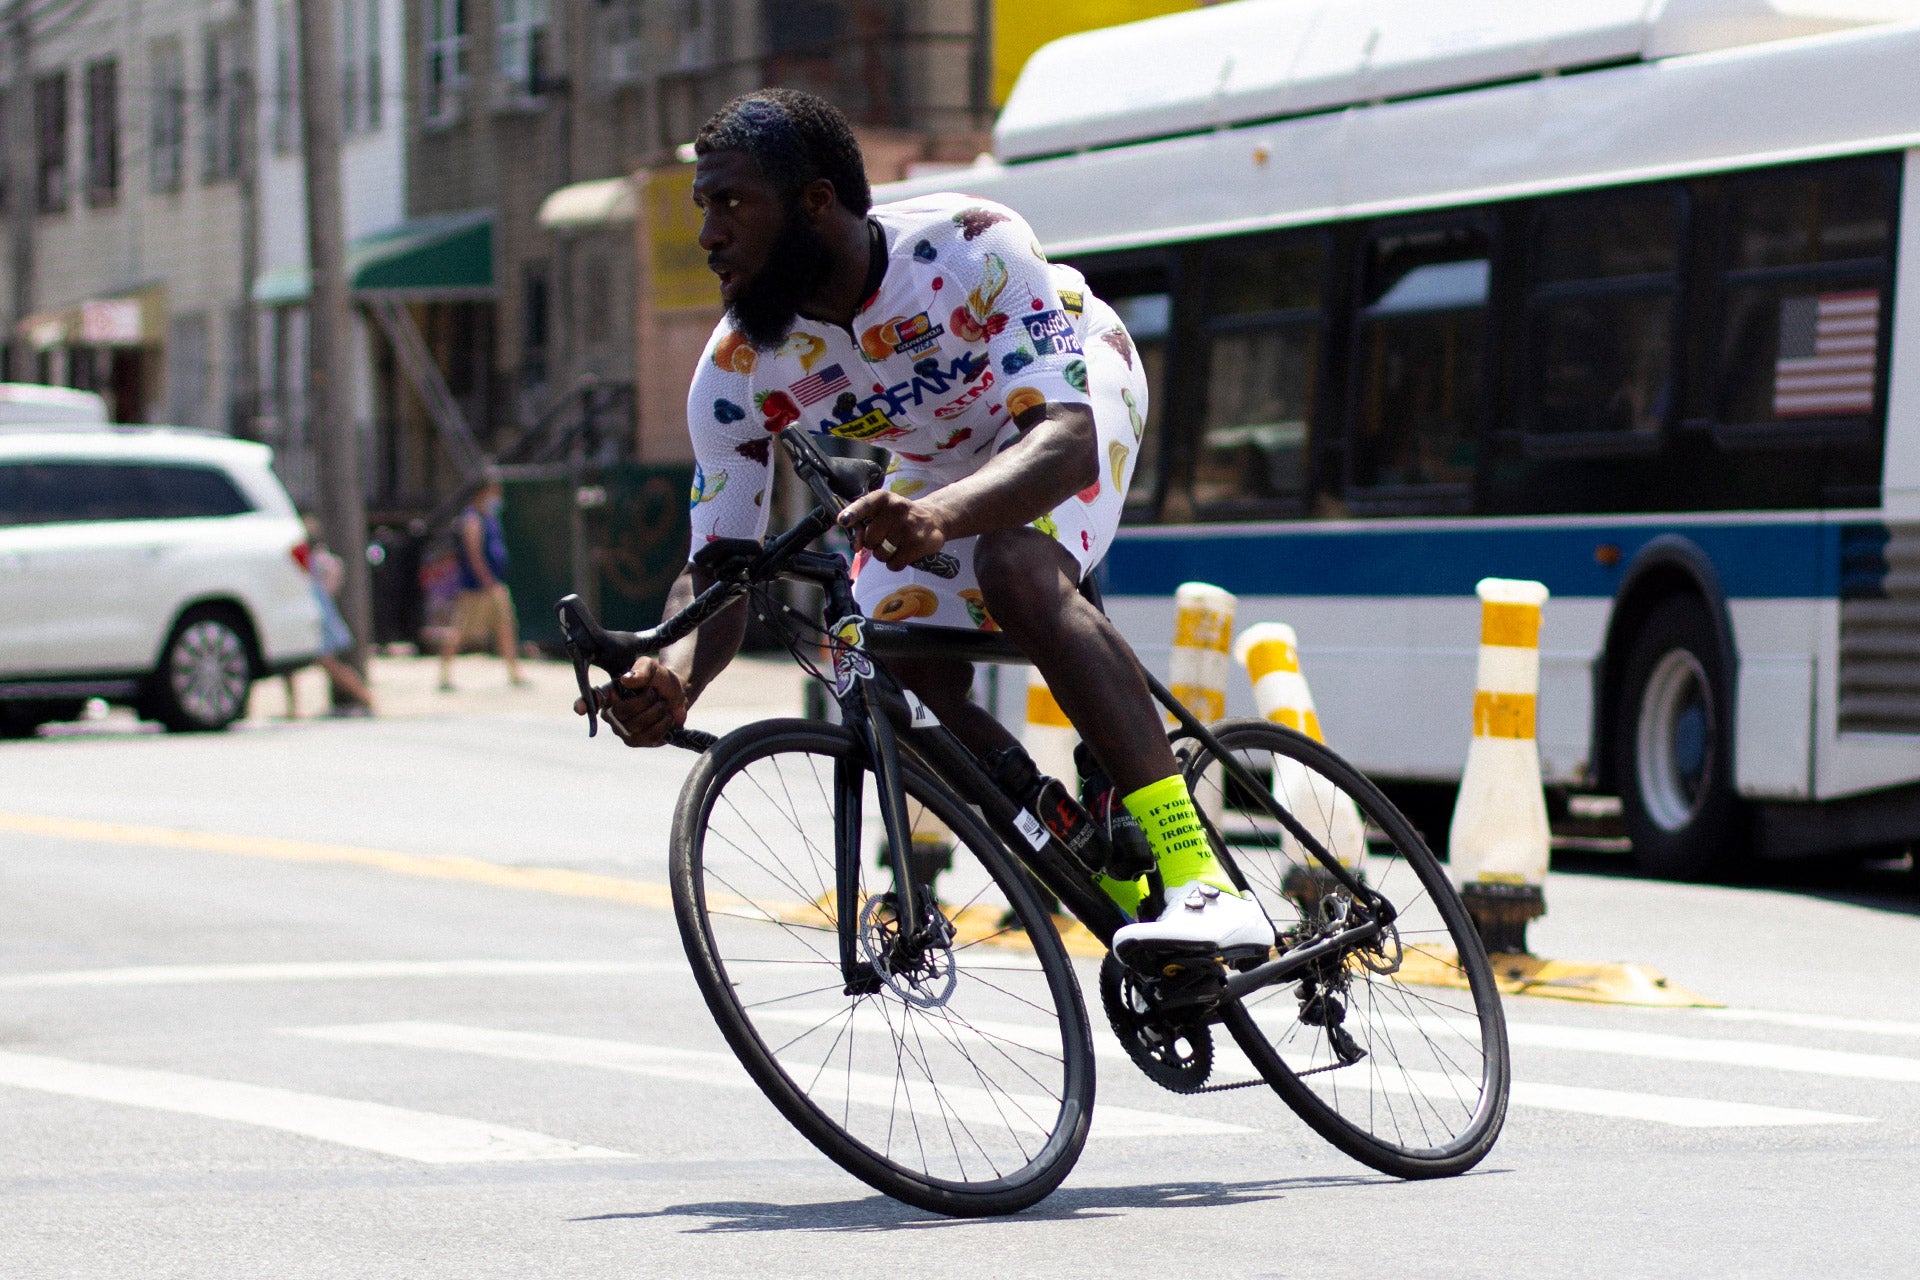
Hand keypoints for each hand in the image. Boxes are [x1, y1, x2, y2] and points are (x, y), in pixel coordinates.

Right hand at [572, 657, 687, 746]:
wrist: (676, 696)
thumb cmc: (658, 680)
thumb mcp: (652, 668)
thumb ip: (642, 669)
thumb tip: (627, 680)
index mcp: (609, 694)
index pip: (593, 699)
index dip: (584, 704)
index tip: (580, 709)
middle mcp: (611, 714)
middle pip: (623, 712)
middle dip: (646, 700)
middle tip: (655, 693)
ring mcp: (622, 731)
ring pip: (637, 725)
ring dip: (657, 711)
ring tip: (661, 704)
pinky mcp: (636, 742)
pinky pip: (649, 736)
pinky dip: (663, 724)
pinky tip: (665, 717)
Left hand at [837, 490, 947, 571]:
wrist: (933, 518)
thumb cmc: (898, 518)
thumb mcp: (881, 512)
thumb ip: (863, 525)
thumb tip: (856, 547)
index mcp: (883, 498)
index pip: (864, 504)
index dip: (852, 513)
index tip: (842, 521)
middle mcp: (896, 509)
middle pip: (870, 540)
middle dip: (873, 544)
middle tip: (885, 538)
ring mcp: (909, 526)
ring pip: (881, 554)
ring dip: (884, 555)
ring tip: (896, 544)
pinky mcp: (920, 543)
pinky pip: (894, 564)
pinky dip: (895, 564)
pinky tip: (904, 553)